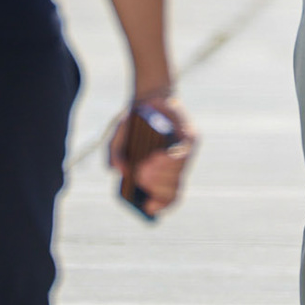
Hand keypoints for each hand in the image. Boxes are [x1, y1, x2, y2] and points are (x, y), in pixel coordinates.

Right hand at [107, 94, 197, 217]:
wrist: (148, 96)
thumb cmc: (133, 122)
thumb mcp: (117, 138)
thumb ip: (114, 156)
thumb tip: (119, 172)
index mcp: (157, 174)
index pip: (166, 198)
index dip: (159, 206)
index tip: (149, 208)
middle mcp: (172, 168)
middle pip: (171, 191)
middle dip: (155, 188)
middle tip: (140, 176)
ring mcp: (183, 155)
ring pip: (177, 175)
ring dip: (161, 174)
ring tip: (145, 165)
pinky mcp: (190, 139)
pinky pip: (184, 154)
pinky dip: (171, 159)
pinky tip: (159, 155)